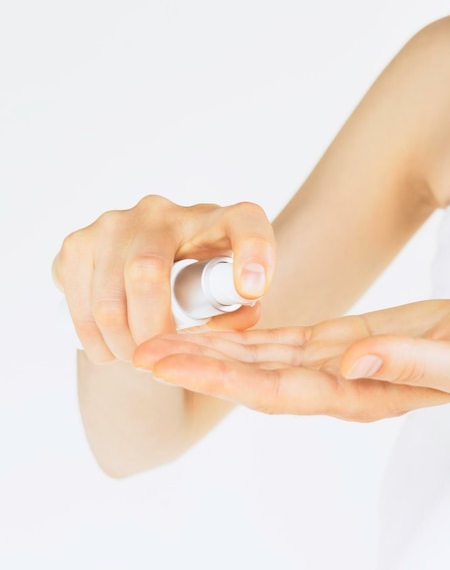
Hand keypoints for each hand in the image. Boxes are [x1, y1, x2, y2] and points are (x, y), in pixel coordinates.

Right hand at [53, 195, 275, 362]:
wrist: (156, 258)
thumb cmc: (202, 276)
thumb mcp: (231, 287)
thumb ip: (243, 303)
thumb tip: (245, 308)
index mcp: (215, 219)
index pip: (244, 223)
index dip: (253, 253)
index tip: (252, 291)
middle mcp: (160, 211)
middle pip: (147, 273)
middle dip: (152, 331)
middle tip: (160, 358)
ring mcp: (112, 223)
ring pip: (108, 298)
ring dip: (121, 343)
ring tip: (137, 358)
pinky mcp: (77, 242)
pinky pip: (76, 300)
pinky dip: (92, 337)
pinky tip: (110, 345)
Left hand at [133, 298, 449, 420]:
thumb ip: (407, 362)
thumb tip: (353, 362)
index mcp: (359, 392)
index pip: (277, 388)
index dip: (223, 375)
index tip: (173, 363)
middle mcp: (336, 383)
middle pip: (253, 377)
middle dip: (197, 365)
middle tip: (141, 351)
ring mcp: (335, 364)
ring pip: (261, 358)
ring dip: (212, 350)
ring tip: (164, 338)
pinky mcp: (340, 342)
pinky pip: (283, 341)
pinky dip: (245, 335)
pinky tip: (215, 326)